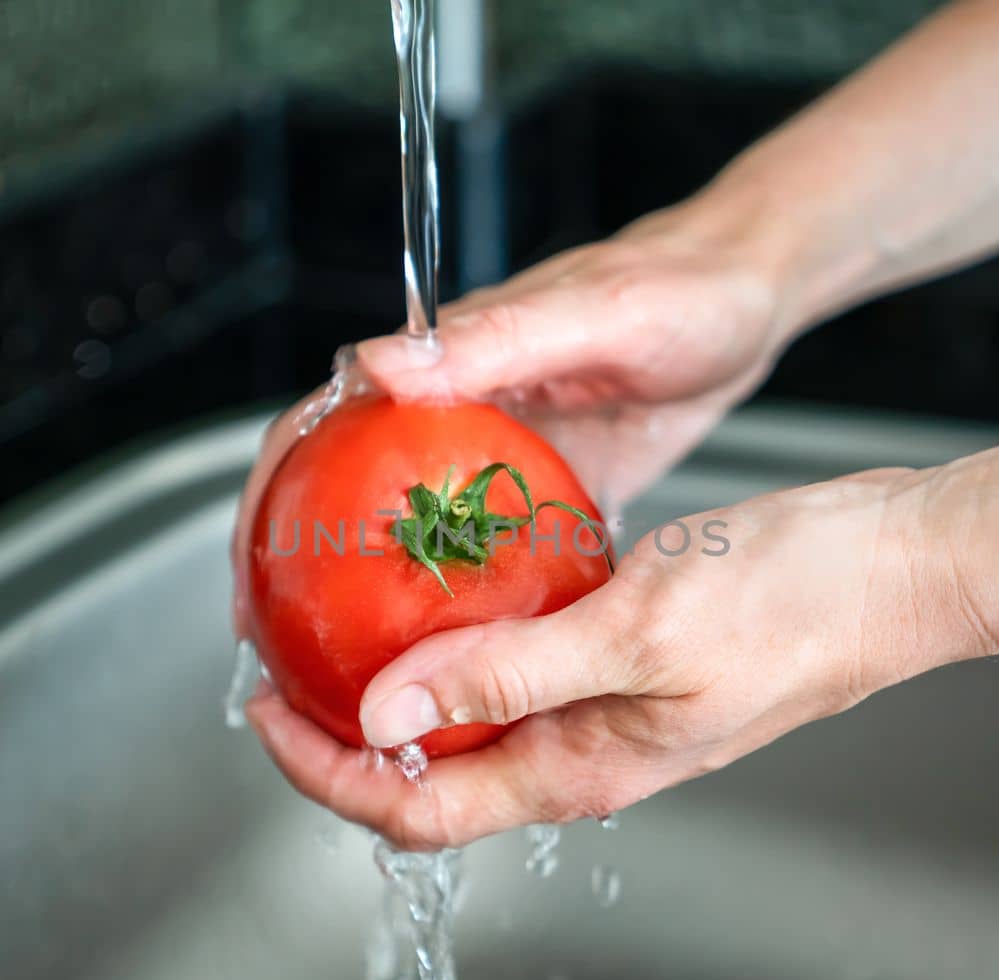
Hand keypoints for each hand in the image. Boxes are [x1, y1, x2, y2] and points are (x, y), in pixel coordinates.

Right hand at [232, 199, 790, 631]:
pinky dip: (458, 601)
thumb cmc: (681, 288)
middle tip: (280, 644)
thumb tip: (379, 363)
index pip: (327, 419)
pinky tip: (455, 657)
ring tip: (345, 671)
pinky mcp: (547, 488)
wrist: (751, 298)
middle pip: (347, 488)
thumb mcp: (594, 314)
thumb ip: (497, 337)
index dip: (271, 484)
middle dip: (299, 561)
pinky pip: (484, 553)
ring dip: (369, 592)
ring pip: (408, 531)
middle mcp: (458, 410)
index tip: (248, 558)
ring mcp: (500, 456)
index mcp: (447, 361)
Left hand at [244, 466, 963, 849]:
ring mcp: (605, 707)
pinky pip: (518, 666)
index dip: (328, 775)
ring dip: (400, 686)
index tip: (268, 713)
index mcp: (583, 766)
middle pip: (433, 775)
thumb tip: (386, 716)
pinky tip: (446, 581)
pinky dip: (464, 640)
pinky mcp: (622, 658)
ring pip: (471, 720)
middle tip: (287, 666)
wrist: (892, 567)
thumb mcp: (637, 629)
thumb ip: (509, 672)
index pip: (421, 810)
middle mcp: (585, 750)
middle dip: (344, 736)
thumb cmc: (796, 600)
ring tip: (341, 623)